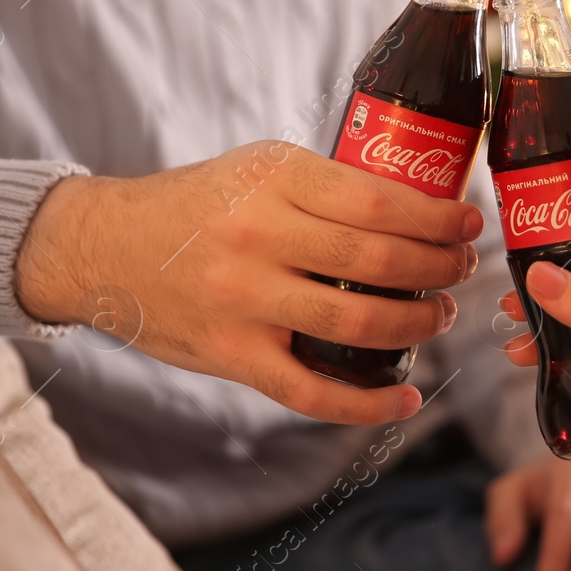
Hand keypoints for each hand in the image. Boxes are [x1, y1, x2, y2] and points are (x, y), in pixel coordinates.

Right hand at [18, 140, 482, 424]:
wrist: (103, 248)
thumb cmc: (193, 204)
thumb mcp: (255, 167)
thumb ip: (321, 185)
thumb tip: (412, 206)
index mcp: (272, 179)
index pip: (377, 200)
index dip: (435, 218)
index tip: (466, 223)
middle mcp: (259, 237)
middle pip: (379, 259)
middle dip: (439, 268)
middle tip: (460, 269)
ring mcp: (244, 300)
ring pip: (357, 320)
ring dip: (416, 323)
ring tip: (437, 315)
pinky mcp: (231, 354)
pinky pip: (312, 390)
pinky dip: (367, 403)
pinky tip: (405, 398)